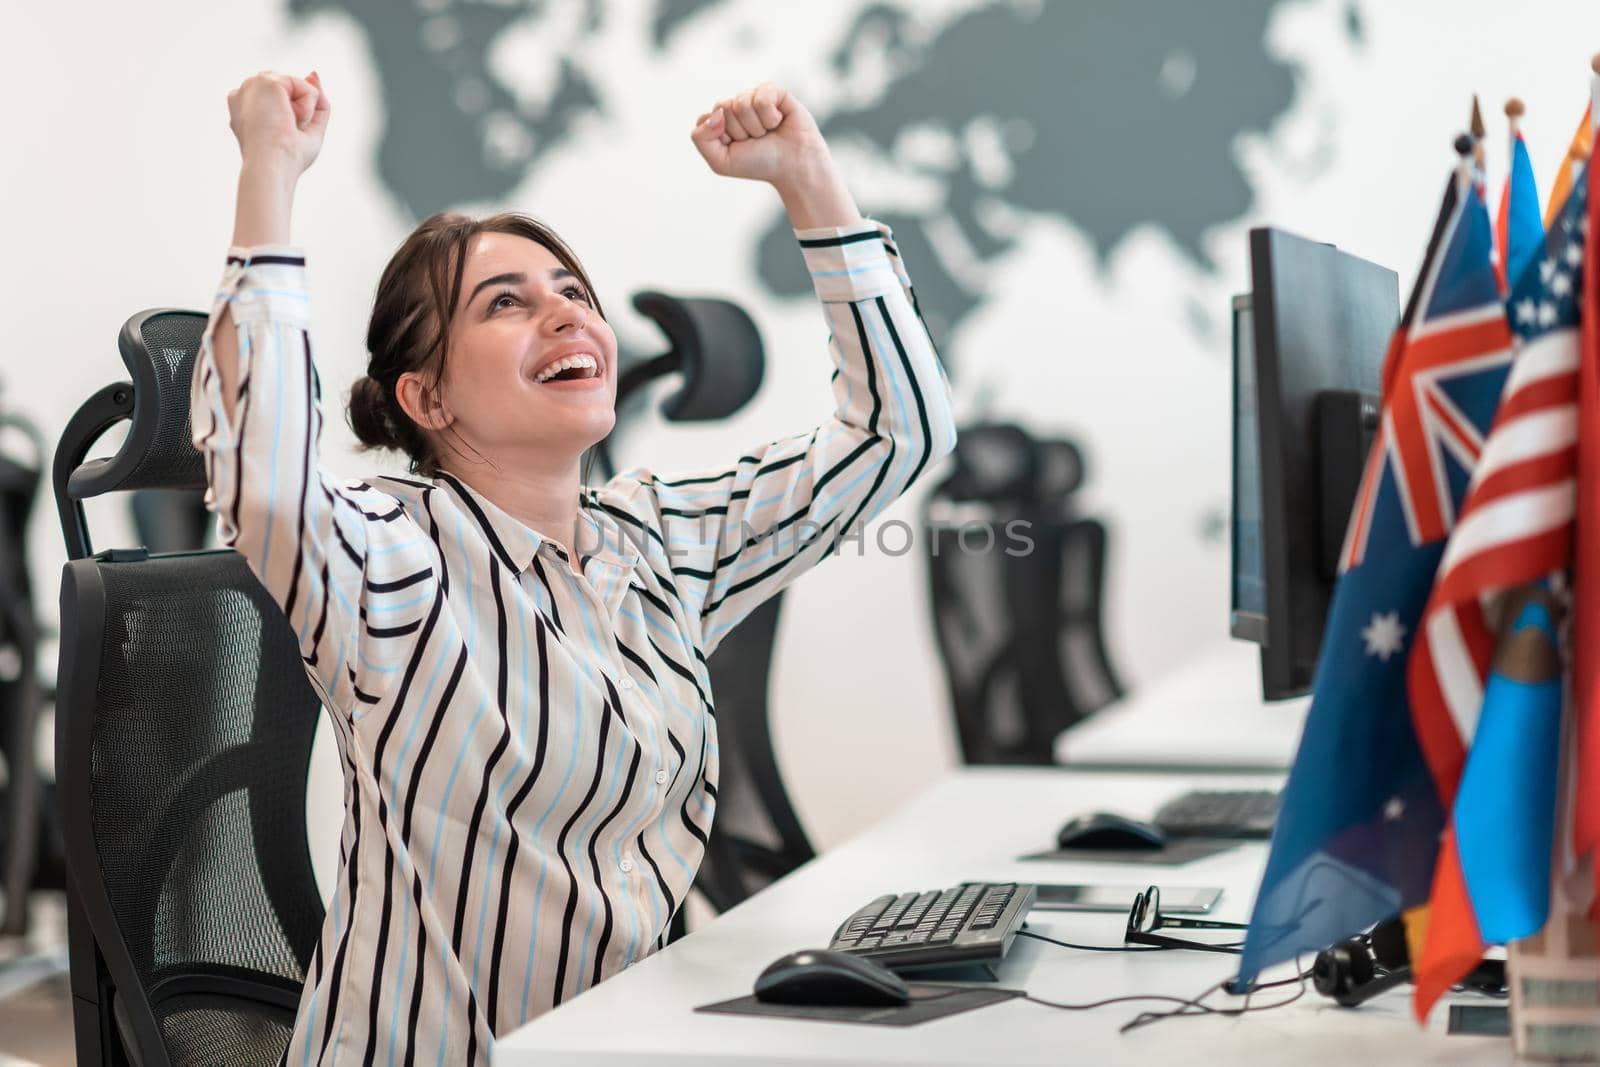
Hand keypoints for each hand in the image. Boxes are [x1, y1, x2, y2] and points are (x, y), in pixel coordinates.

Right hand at [226, 70, 329, 176]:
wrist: (272, 164)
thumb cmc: (287, 157)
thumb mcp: (307, 128)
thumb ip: (314, 100)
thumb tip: (313, 73)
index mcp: (246, 107)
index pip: (282, 98)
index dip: (294, 116)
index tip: (280, 136)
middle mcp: (246, 92)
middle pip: (293, 91)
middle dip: (300, 114)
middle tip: (284, 133)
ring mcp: (254, 84)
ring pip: (300, 88)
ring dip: (303, 112)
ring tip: (286, 126)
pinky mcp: (266, 80)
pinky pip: (308, 89)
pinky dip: (307, 108)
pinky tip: (289, 119)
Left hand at [689, 83, 860, 228]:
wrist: (793, 167)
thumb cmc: (759, 164)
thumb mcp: (720, 161)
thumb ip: (701, 138)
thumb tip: (715, 112)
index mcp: (721, 121)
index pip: (706, 118)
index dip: (721, 137)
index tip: (737, 148)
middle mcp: (736, 106)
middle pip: (723, 108)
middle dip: (739, 132)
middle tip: (756, 141)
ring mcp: (755, 97)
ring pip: (741, 103)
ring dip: (756, 126)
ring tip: (768, 133)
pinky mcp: (774, 91)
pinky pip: (761, 97)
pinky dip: (769, 116)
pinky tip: (779, 122)